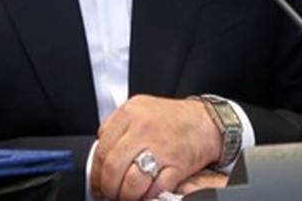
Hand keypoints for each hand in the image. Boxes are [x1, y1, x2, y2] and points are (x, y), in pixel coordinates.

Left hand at [90, 95, 220, 200]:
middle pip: (113, 168)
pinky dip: (147, 197)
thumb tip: (100, 155)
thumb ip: (117, 128)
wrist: (205, 121)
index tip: (98, 183)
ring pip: (131, 182)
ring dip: (127, 195)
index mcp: (129, 113)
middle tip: (110, 194)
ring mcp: (160, 146)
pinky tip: (146, 194)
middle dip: (109, 188)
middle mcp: (142, 128)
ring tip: (127, 196)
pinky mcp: (177, 164)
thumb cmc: (171, 118)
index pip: (102, 150)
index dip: (96, 173)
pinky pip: (155, 189)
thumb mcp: (139, 110)